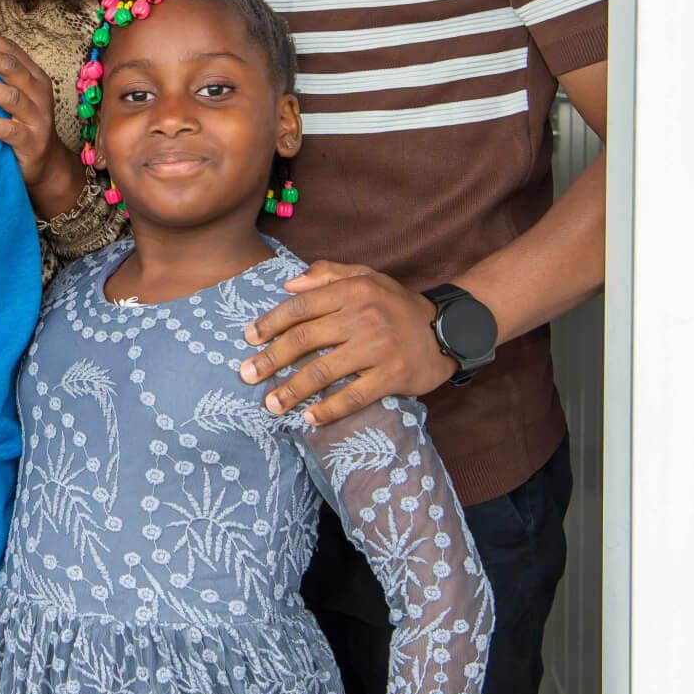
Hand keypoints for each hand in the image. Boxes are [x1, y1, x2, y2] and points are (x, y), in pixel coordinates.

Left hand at [0, 23, 69, 200]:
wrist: (47, 164)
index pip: (8, 49)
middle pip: (8, 66)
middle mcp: (38, 93)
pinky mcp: (32, 142)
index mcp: (33, 76)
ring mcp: (37, 118)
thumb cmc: (21, 124)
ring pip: (9, 96)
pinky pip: (8, 130)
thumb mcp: (13, 96)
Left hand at [238, 262, 451, 425]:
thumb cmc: (396, 303)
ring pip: (323, 372)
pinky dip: (329, 409)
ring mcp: (377, 348)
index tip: (248, 338)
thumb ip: (327, 274)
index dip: (270, 323)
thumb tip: (287, 285)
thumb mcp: (366, 276)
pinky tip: (310, 418)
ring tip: (271, 404)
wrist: (447, 329)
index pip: (300, 307)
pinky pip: (353, 396)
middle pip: (304, 340)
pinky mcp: (392, 376)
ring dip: (292, 390)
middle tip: (246, 374)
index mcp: (352, 291)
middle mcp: (362, 317)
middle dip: (270, 359)